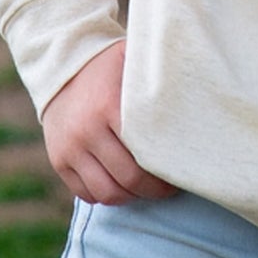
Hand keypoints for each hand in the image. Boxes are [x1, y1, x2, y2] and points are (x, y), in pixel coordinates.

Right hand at [40, 42, 176, 204]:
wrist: (62, 66)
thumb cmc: (111, 66)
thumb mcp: (134, 61)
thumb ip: (160, 78)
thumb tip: (199, 93)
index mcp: (108, 106)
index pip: (144, 155)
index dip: (166, 170)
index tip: (180, 170)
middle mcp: (86, 130)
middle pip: (128, 179)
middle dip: (154, 189)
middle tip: (169, 186)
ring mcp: (69, 148)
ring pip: (107, 193)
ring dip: (131, 196)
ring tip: (146, 187)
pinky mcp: (58, 160)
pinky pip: (86, 194)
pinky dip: (107, 195)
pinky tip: (122, 184)